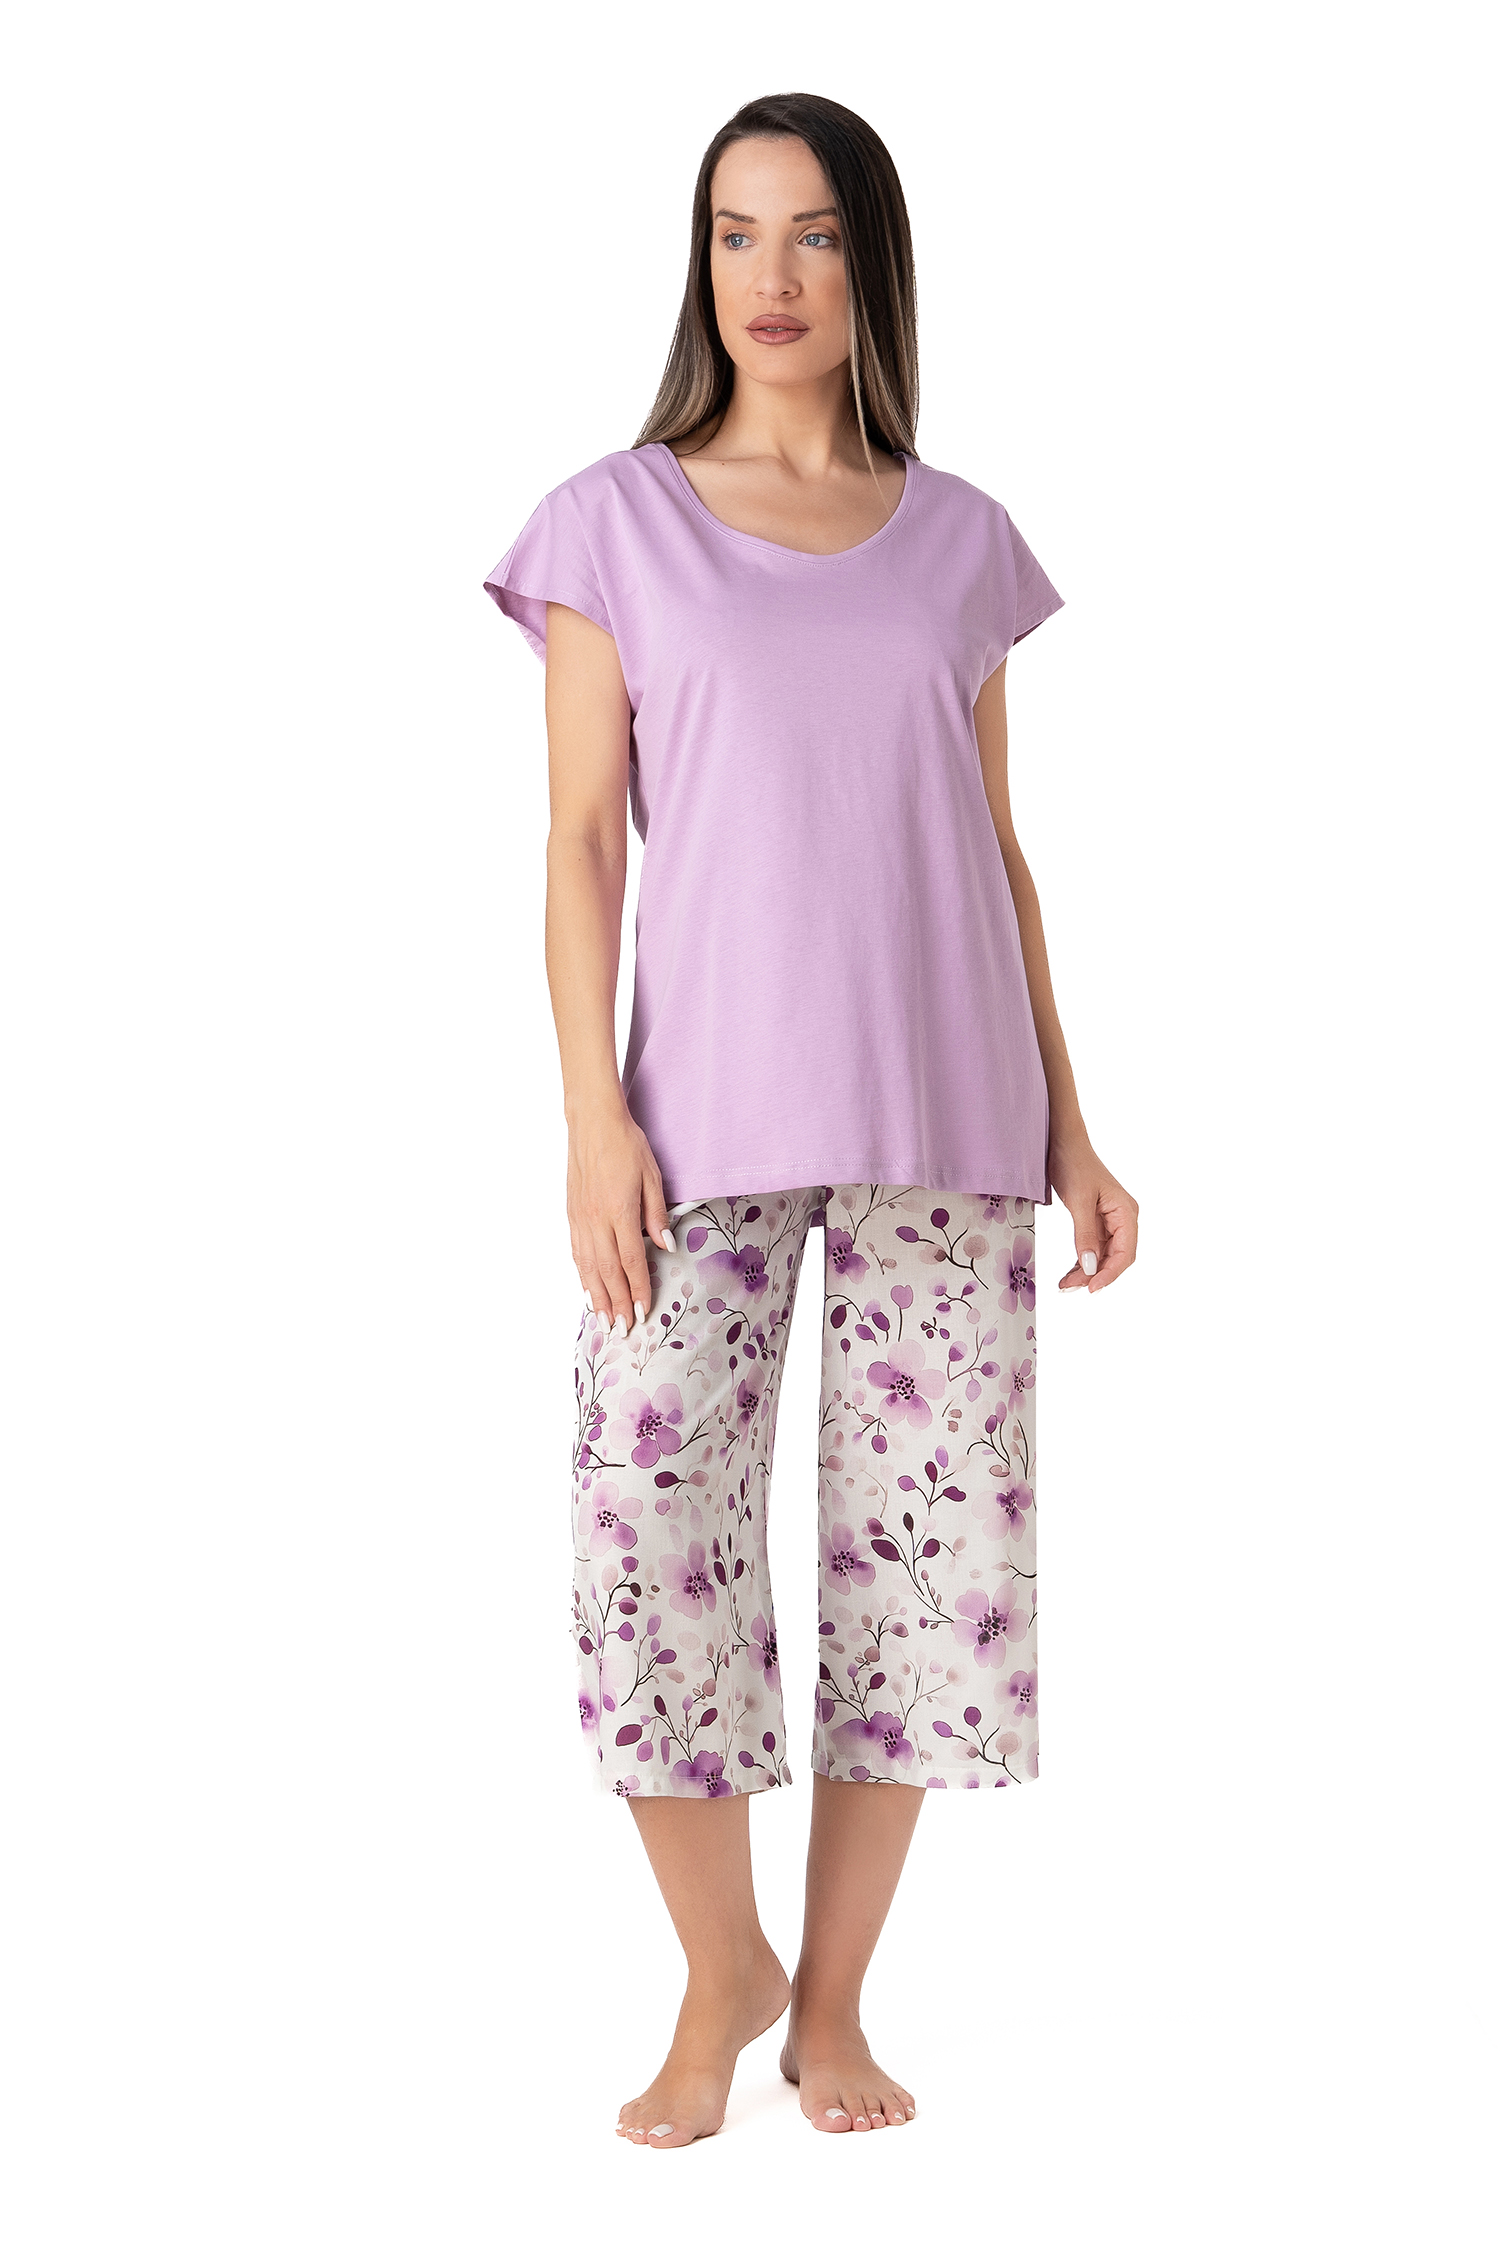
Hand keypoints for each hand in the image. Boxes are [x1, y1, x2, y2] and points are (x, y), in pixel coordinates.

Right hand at [567, 1095, 671, 1334]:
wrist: (593, 1122)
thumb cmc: (627, 1144)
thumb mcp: (652, 1175)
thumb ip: (656, 1214)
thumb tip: (664, 1246)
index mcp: (620, 1210)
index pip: (631, 1260)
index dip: (637, 1289)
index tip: (643, 1311)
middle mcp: (596, 1219)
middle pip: (607, 1271)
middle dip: (616, 1303)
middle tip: (623, 1329)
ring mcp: (580, 1218)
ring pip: (588, 1266)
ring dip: (596, 1296)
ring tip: (604, 1320)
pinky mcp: (571, 1214)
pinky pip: (577, 1251)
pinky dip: (582, 1275)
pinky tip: (587, 1289)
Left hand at [1050, 1137, 1138, 1294]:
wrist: (1063, 1143)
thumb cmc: (1074, 1164)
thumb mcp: (1079, 1201)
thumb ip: (1086, 1235)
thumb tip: (1090, 1267)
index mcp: (1126, 1213)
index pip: (1125, 1253)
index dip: (1110, 1274)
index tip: (1091, 1288)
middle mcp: (1122, 1219)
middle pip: (1115, 1258)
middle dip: (1095, 1275)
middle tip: (1070, 1287)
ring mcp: (1109, 1221)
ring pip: (1103, 1256)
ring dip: (1087, 1271)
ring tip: (1066, 1284)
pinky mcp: (1095, 1221)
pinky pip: (1093, 1248)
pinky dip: (1082, 1261)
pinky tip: (1070, 1272)